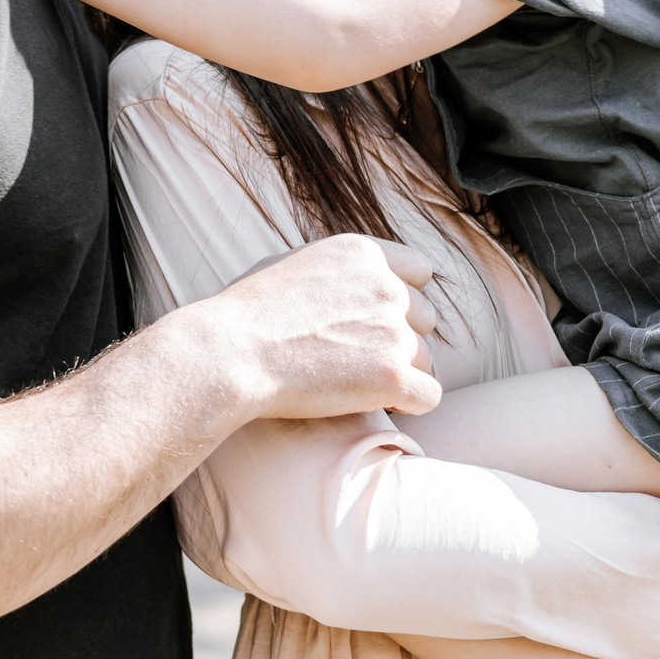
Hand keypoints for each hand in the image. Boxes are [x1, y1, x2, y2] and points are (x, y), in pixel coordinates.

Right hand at [192, 234, 443, 420]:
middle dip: (400, 338)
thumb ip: (334, 270)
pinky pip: (429, 395)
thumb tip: (348, 282)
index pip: (420, 271)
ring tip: (357, 382)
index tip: (376, 319)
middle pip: (426, 318)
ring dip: (400, 371)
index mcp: (362, 254)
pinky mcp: (392, 376)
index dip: (403, 298)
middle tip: (358, 356)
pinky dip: (408, 404)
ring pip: (427, 358)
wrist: (231, 353)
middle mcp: (385, 287)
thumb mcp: (290, 263)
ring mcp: (393, 331)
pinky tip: (380, 404)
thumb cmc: (246, 312)